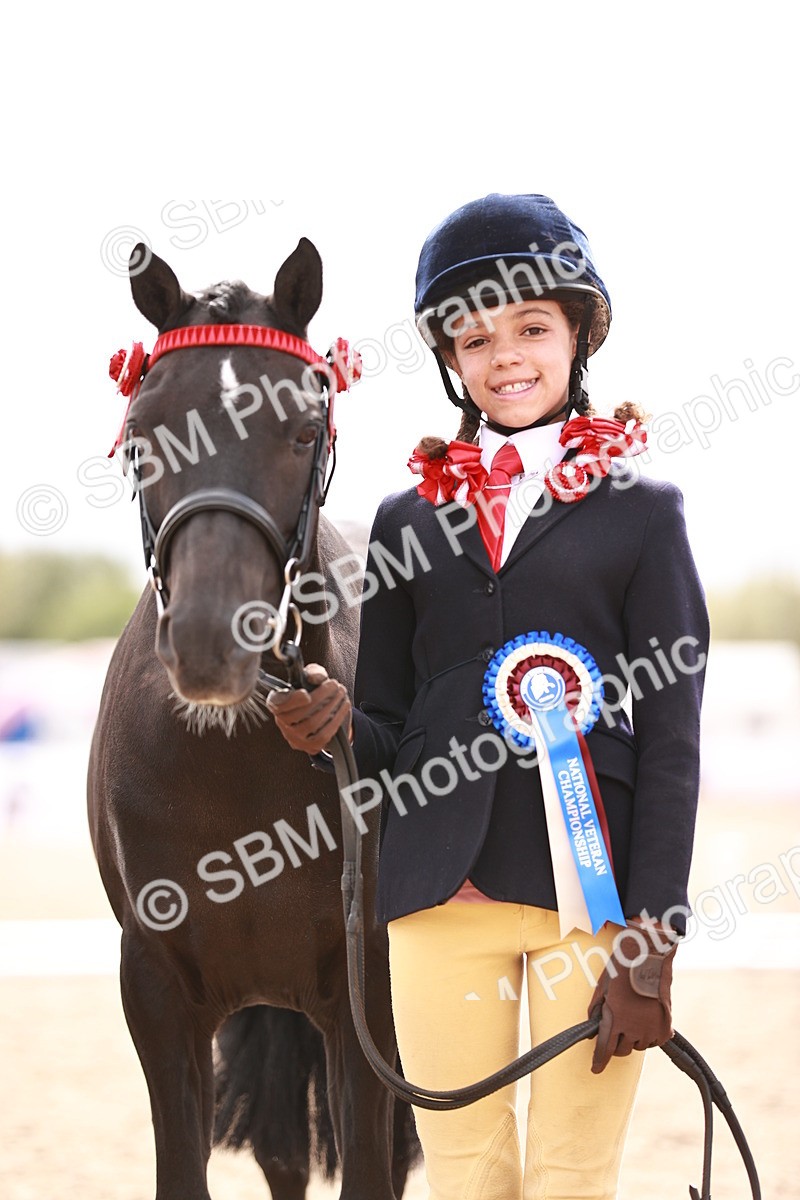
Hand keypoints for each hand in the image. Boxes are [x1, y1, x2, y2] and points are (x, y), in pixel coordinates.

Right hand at [266, 663, 351, 754]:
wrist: (323, 714)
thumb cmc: (313, 692)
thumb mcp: (312, 678)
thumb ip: (313, 672)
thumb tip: (316, 678)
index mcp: (277, 703)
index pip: (277, 703)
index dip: (291, 700)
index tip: (306, 693)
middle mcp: (282, 723)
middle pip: (301, 713)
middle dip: (322, 696)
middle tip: (335, 685)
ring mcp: (295, 737)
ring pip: (312, 723)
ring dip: (331, 706)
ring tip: (341, 693)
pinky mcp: (310, 746)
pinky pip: (324, 735)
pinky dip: (337, 718)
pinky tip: (344, 706)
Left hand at [588, 924, 676, 1073]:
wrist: (649, 957)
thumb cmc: (622, 969)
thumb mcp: (602, 988)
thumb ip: (596, 1012)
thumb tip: (592, 1031)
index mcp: (615, 1019)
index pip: (605, 1049)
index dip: (599, 1061)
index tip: (596, 1069)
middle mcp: (633, 1029)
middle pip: (622, 1050)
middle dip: (616, 1044)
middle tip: (616, 1031)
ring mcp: (651, 1029)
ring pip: (639, 1046)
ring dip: (633, 1038)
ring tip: (633, 1018)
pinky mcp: (665, 1027)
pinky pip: (655, 1041)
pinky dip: (650, 1035)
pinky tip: (647, 1022)